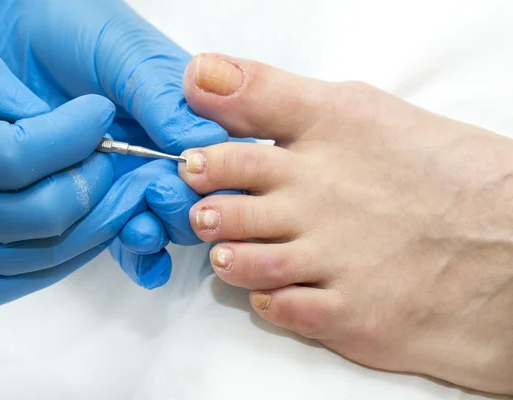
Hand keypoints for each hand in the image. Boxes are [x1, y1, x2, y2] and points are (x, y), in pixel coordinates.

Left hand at [0, 0, 227, 286]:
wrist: (7, 31)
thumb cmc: (71, 27)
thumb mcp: (122, 51)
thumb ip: (161, 95)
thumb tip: (204, 142)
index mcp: (186, 113)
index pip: (222, 157)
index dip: (215, 178)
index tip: (186, 176)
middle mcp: (164, 149)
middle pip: (199, 200)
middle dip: (182, 211)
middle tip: (154, 196)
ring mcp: (132, 176)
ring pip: (164, 224)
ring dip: (158, 236)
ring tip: (137, 231)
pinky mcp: (100, 199)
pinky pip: (127, 237)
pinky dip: (139, 256)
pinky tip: (139, 258)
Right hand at [0, 45, 177, 324]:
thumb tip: (43, 110)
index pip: (20, 153)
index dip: (73, 132)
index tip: (98, 112)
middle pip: (47, 209)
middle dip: (93, 176)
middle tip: (108, 152)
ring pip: (52, 251)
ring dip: (99, 218)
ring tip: (121, 189)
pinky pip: (36, 278)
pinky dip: (75, 250)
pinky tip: (92, 222)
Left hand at [178, 53, 512, 393]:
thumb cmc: (440, 172)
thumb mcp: (358, 110)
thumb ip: (272, 95)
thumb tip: (199, 74)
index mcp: (323, 141)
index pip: (231, 144)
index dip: (201, 156)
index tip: (194, 164)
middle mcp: (320, 201)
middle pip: (226, 208)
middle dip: (207, 210)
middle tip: (209, 211)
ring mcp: (332, 261)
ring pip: (244, 263)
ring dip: (231, 257)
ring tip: (232, 251)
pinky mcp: (348, 314)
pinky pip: (281, 311)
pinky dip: (268, 300)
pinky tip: (275, 288)